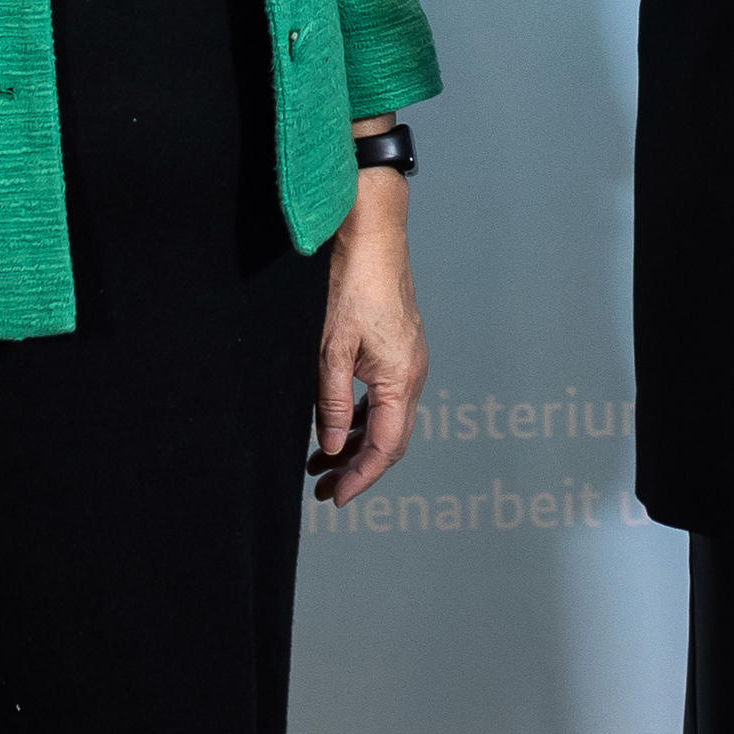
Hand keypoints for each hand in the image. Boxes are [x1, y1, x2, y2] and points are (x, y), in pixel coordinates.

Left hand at [309, 141, 424, 505]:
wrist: (374, 235)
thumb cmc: (353, 284)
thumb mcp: (331, 350)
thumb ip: (329, 403)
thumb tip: (330, 448)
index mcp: (402, 379)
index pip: (385, 447)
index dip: (361, 478)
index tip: (335, 498)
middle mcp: (414, 374)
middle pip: (390, 439)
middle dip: (357, 468)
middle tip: (323, 491)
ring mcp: (410, 361)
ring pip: (387, 420)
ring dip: (356, 444)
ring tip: (319, 465)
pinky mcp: (400, 349)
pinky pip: (385, 398)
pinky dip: (361, 419)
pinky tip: (335, 426)